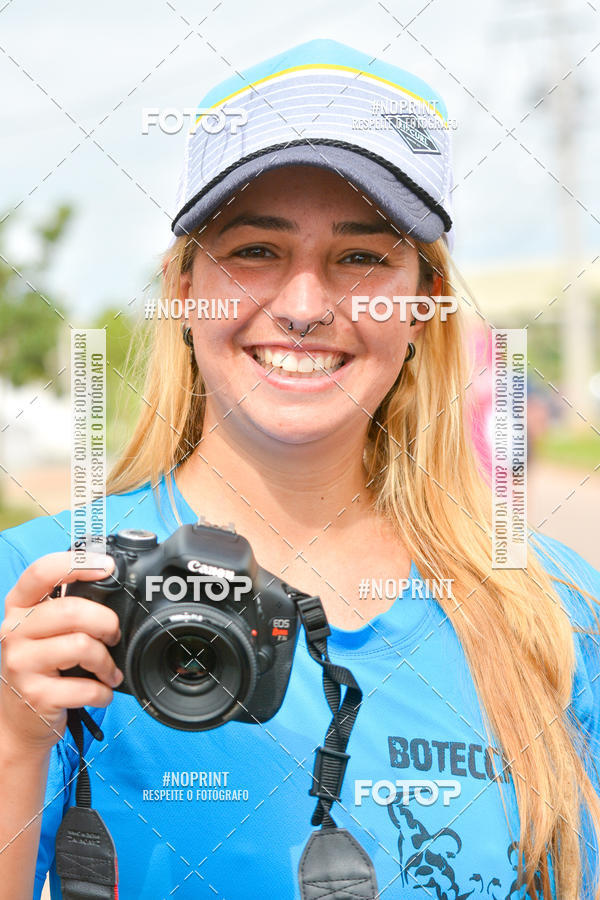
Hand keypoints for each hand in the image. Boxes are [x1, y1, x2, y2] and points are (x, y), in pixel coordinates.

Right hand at [0, 551, 122, 751]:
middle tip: (113, 636)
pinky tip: (99, 692)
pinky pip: (85, 686)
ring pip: (82, 646)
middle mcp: (13, 631)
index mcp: (18, 607)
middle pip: (72, 610)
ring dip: (107, 662)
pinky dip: (103, 691)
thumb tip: (111, 584)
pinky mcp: (34, 695)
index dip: (78, 563)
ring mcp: (20, 664)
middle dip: (106, 622)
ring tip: (108, 670)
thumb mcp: (45, 631)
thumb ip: (67, 607)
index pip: (42, 572)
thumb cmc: (43, 668)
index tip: (108, 567)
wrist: (19, 722)